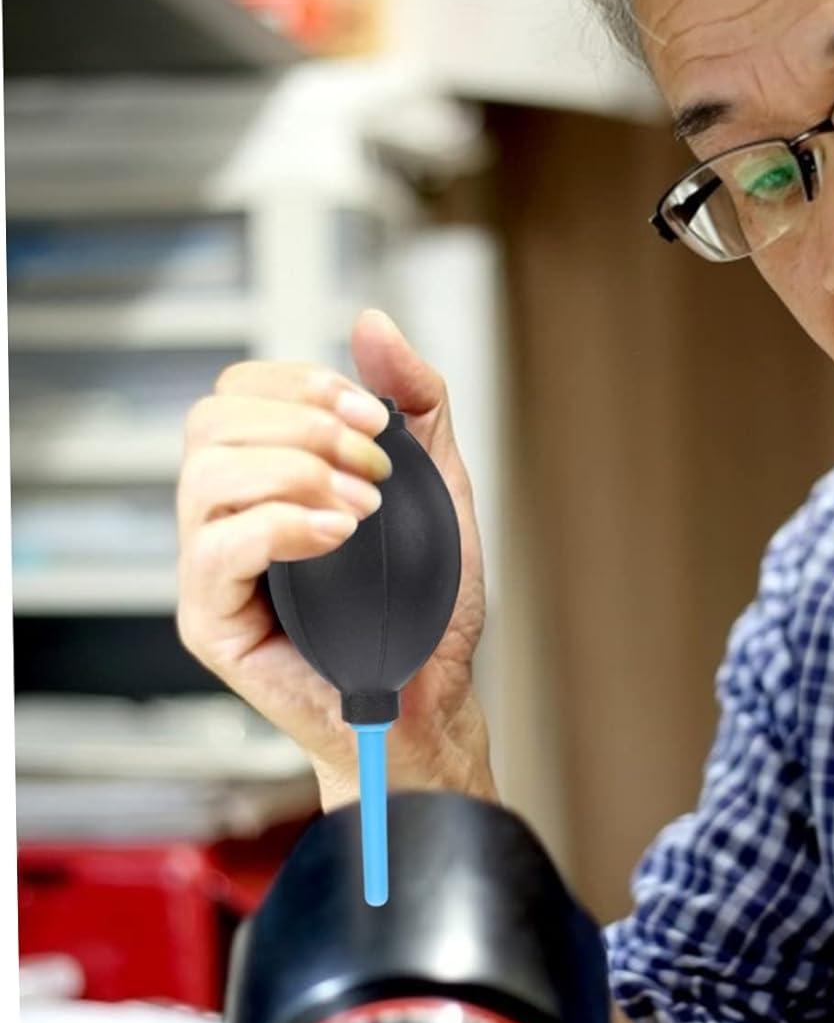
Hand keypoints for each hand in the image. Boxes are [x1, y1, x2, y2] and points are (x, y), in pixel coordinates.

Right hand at [176, 309, 496, 808]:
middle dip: (304, 425)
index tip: (376, 420)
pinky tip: (338, 536)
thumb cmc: (426, 604)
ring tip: (364, 510)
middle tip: (375, 469)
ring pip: (206, 474)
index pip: (239, 390)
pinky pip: (217, 547)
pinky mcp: (211, 620)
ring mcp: (211, 568)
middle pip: (212, 420)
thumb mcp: (438, 486)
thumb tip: (372, 324)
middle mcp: (227, 515)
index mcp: (267, 476)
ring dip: (297, 472)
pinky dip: (283, 525)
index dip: (303, 385)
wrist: (432, 698)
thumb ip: (416, 403)